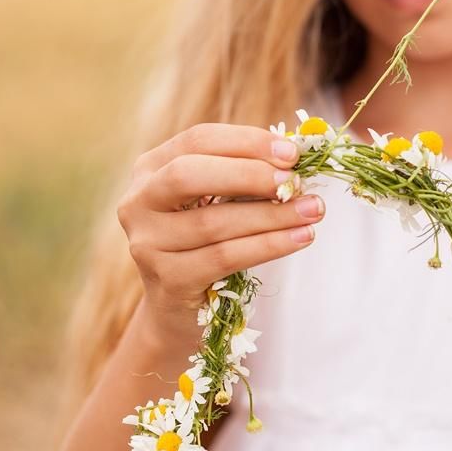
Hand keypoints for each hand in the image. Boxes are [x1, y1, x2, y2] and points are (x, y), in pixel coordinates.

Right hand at [116, 123, 323, 348]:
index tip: (292, 153)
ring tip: (313, 210)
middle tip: (295, 182)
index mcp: (151, 168)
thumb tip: (295, 155)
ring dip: (271, 215)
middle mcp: (138, 202)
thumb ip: (246, 173)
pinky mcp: (167, 280)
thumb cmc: (208, 241)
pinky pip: (225, 257)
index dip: (246, 141)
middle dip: (250, 174)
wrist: (178, 311)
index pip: (198, 140)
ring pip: (214, 222)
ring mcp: (147, 243)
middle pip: (190, 175)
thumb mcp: (218, 199)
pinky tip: (301, 237)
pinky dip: (269, 245)